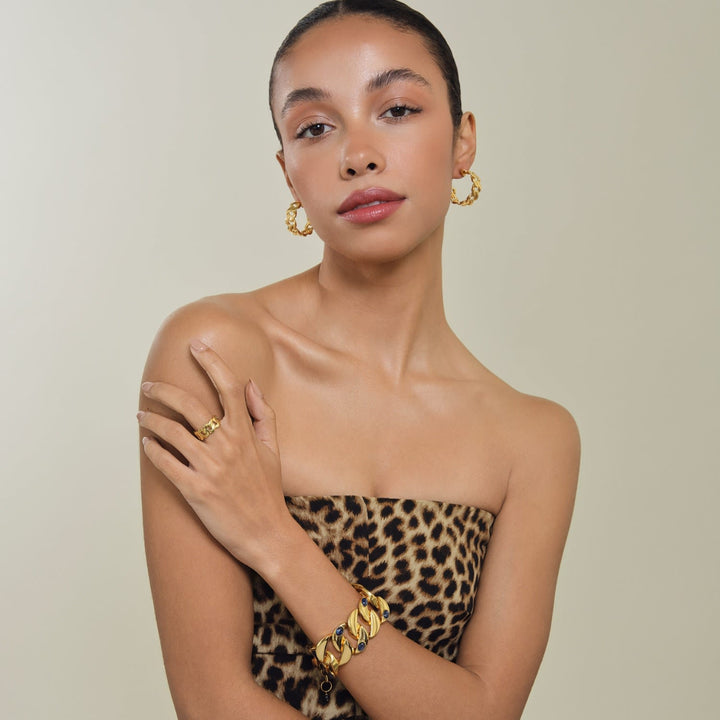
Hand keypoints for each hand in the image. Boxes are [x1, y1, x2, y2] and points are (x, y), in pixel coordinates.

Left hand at [138, 340, 291, 569]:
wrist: (267, 533)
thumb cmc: (268, 490)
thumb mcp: (273, 449)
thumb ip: (262, 414)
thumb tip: (250, 385)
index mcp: (245, 433)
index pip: (227, 387)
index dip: (211, 362)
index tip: (195, 345)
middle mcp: (227, 446)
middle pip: (189, 405)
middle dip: (164, 391)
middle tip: (149, 386)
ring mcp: (210, 468)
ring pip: (171, 432)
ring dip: (151, 420)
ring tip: (141, 415)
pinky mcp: (195, 490)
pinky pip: (166, 464)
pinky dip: (152, 451)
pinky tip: (146, 445)